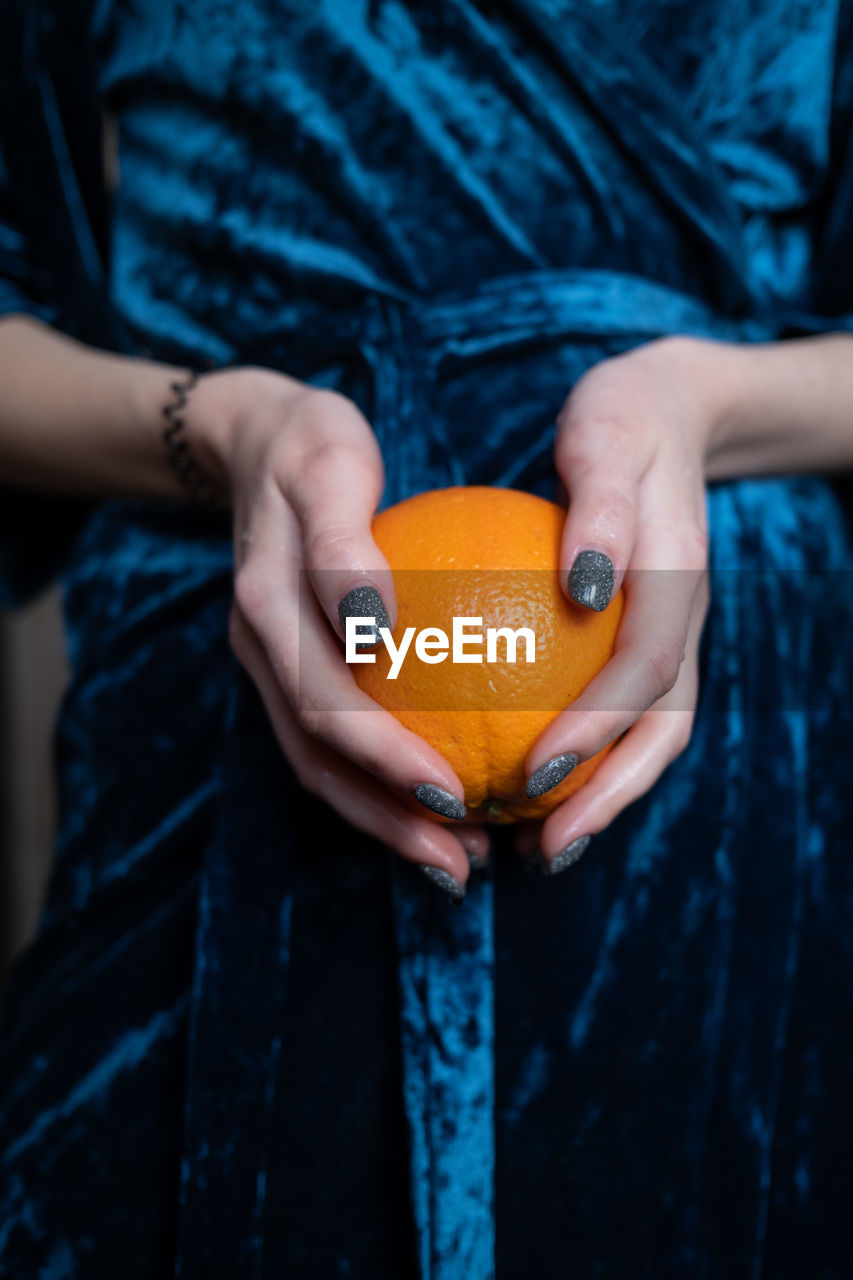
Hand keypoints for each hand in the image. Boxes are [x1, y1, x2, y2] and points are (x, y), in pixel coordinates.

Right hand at [188, 367, 483, 897]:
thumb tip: (376, 626)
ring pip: (316, 761)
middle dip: (389, 818)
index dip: (384, 760)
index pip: (324, 704)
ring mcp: (267, 661)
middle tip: (465, 865)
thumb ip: (342, 546)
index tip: (454, 798)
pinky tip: (436, 796)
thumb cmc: (311, 446)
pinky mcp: (285, 663)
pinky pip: (325, 736)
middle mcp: (261, 648)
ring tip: (455, 860)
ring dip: (380, 818)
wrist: (254, 439)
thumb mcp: (329, 466)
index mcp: (267, 607)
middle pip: (317, 757)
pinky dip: (374, 777)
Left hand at [522, 337, 726, 871]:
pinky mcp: (642, 639)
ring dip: (601, 796)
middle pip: (661, 730)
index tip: (532, 775)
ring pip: (649, 735)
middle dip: (607, 799)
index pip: (646, 671)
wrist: (669, 410)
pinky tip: (520, 780)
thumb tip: (582, 584)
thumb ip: (602, 507)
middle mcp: (682, 620)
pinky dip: (585, 759)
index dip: (596, 730)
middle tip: (543, 852)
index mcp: (676, 578)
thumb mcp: (606, 434)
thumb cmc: (622, 418)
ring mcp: (669, 635)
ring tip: (535, 845)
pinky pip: (622, 713)